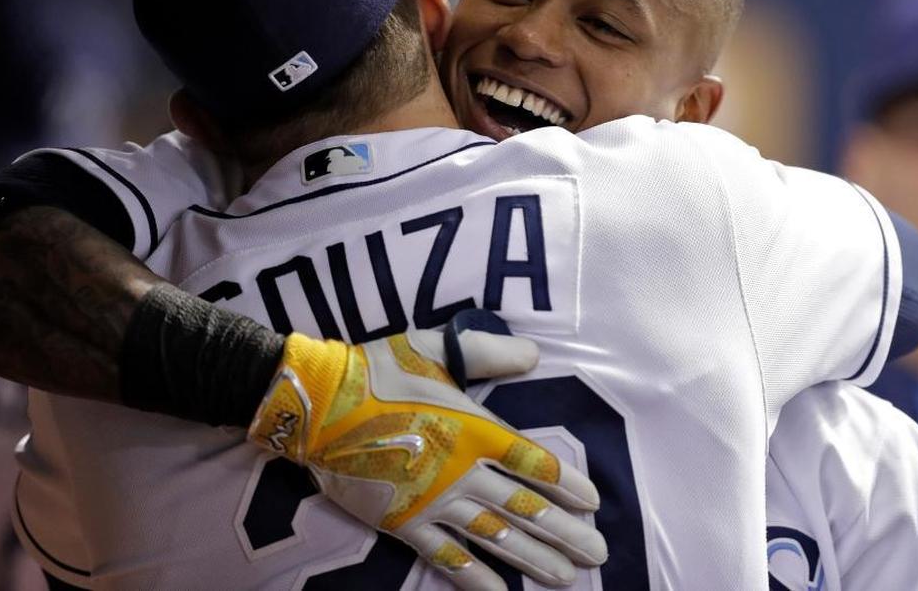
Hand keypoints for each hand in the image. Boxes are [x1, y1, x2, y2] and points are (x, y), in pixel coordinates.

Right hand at [248, 324, 606, 588]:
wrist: (319, 405)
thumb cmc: (379, 371)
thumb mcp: (436, 348)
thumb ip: (487, 353)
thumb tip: (535, 355)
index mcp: (475, 428)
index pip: (535, 461)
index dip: (568, 483)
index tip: (594, 502)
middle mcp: (463, 471)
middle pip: (526, 507)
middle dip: (566, 532)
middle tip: (598, 553)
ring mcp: (434, 502)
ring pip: (495, 537)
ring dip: (534, 559)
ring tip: (567, 578)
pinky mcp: (404, 524)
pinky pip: (446, 558)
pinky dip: (475, 579)